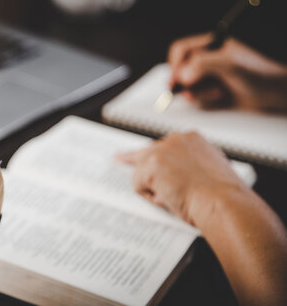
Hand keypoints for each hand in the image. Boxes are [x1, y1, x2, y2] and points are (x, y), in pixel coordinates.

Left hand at [117, 131, 244, 226]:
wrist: (224, 202)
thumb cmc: (222, 197)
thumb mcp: (210, 174)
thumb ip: (191, 169)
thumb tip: (175, 180)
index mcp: (193, 140)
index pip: (166, 146)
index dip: (156, 156)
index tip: (146, 156)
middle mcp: (177, 140)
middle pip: (146, 150)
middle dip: (132, 157)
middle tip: (119, 158)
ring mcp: (163, 150)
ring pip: (143, 171)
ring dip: (154, 189)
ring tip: (175, 199)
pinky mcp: (151, 164)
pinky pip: (138, 185)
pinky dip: (150, 197)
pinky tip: (168, 199)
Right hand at [167, 33, 286, 111]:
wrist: (275, 94)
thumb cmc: (259, 74)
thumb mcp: (230, 64)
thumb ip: (203, 64)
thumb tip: (182, 75)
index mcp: (211, 45)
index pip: (181, 49)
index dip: (175, 63)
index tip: (175, 79)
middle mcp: (207, 60)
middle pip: (180, 69)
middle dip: (183, 82)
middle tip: (188, 92)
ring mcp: (209, 76)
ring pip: (186, 85)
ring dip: (196, 93)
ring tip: (214, 93)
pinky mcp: (211, 91)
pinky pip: (196, 97)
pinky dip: (203, 100)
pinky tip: (218, 97)